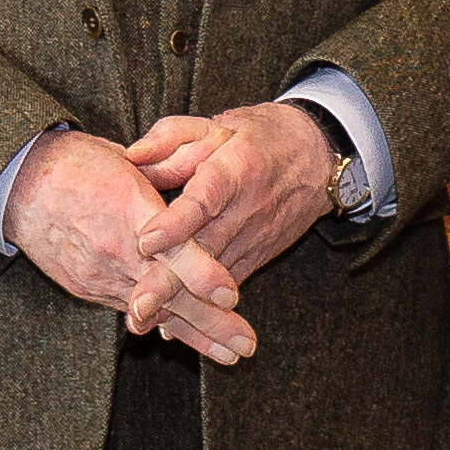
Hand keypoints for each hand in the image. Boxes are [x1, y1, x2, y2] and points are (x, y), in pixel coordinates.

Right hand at [3, 132, 255, 364]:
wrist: (18, 183)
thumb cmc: (78, 162)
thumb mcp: (127, 161)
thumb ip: (165, 177)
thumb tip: (206, 189)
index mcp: (128, 205)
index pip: (170, 245)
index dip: (201, 273)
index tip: (231, 296)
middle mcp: (114, 247)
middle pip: (168, 292)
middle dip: (210, 323)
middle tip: (246, 346)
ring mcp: (98, 273)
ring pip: (153, 311)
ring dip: (194, 333)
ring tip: (230, 353)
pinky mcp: (86, 287)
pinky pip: (128, 308)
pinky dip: (160, 322)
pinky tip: (187, 338)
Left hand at [121, 104, 337, 326]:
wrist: (316, 159)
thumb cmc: (259, 137)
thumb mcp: (217, 123)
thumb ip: (171, 137)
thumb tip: (132, 157)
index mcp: (235, 169)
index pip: (204, 199)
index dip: (176, 223)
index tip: (146, 241)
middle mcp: (245, 210)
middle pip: (204, 250)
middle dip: (170, 280)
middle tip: (138, 304)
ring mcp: (253, 239)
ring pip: (214, 277)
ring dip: (180, 303)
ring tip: (142, 322)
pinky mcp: (256, 258)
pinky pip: (224, 286)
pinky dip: (199, 308)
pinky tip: (169, 327)